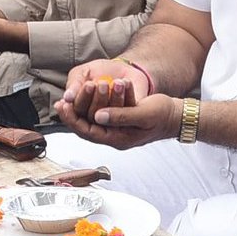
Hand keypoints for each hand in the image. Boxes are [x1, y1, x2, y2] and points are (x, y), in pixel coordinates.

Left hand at [57, 90, 179, 149]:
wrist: (176, 115)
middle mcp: (115, 136)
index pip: (89, 132)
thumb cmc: (163, 114)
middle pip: (86, 128)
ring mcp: (117, 130)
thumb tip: (98, 116)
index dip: (73, 120)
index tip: (63, 106)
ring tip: (68, 98)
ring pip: (92, 121)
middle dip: (73, 115)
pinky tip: (84, 97)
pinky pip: (100, 115)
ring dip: (81, 109)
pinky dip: (91, 105)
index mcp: (120, 139)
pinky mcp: (119, 121)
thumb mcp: (144, 113)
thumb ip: (121, 115)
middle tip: (61, 102)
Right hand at [59, 59, 149, 121]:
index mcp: (79, 111)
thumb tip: (67, 98)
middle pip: (93, 116)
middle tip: (102, 83)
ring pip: (112, 117)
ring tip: (117, 83)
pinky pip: (128, 112)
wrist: (119, 67)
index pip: (77, 112)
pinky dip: (127, 96)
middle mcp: (94, 119)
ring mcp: (112, 120)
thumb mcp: (82, 74)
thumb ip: (74, 85)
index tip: (88, 85)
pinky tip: (126, 82)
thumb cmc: (98, 72)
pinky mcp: (129, 116)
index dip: (83, 99)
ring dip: (115, 99)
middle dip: (98, 99)